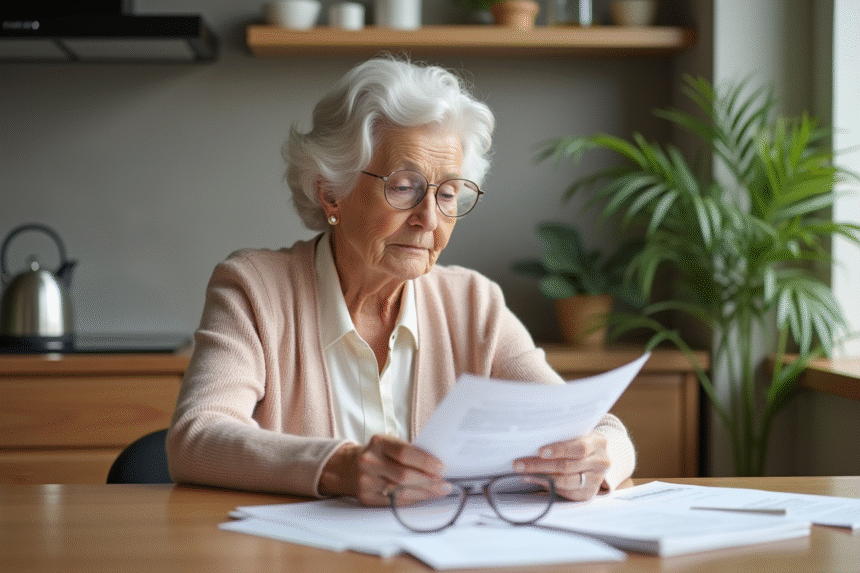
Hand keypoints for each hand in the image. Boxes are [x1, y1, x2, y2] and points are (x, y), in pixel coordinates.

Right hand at [319, 434, 447, 505]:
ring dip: (424, 493)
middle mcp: (369, 461)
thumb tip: (437, 466)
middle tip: (445, 485)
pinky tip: (423, 497)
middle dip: (428, 481)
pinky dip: (412, 500)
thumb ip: (409, 452)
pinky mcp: (366, 497)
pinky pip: (394, 502)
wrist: (349, 467)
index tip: (441, 468)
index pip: (405, 452)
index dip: (425, 461)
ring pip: (400, 491)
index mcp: (378, 442)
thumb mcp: (389, 444)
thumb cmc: (379, 454)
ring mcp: (366, 480)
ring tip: (438, 492)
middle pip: (404, 475)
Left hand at [513, 431, 609, 501]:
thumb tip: (533, 438)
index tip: (540, 451)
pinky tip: (534, 479)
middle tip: (519, 464)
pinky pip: (566, 492)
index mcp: (598, 443)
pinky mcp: (588, 494)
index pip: (579, 447)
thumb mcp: (578, 434)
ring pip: (566, 481)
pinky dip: (549, 487)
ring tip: (523, 473)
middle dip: (540, 465)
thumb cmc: (580, 442)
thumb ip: (563, 436)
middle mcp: (600, 463)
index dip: (559, 450)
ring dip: (541, 477)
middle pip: (567, 466)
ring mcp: (596, 480)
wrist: (597, 458)